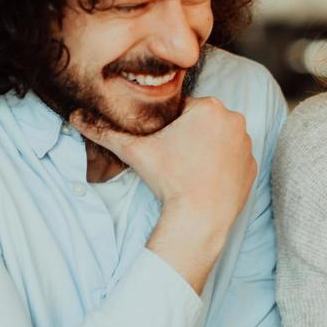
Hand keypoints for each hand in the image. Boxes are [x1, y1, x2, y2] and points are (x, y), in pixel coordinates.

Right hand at [72, 97, 254, 292]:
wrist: (200, 219)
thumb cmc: (169, 181)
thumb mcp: (134, 152)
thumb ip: (104, 131)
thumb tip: (74, 115)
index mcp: (208, 107)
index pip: (182, 110)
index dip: (168, 128)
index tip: (163, 147)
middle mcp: (234, 119)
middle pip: (202, 123)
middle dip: (188, 137)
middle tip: (175, 160)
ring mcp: (247, 143)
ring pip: (218, 139)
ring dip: (205, 150)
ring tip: (189, 171)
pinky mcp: (253, 165)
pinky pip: (233, 159)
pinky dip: (221, 166)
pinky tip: (205, 179)